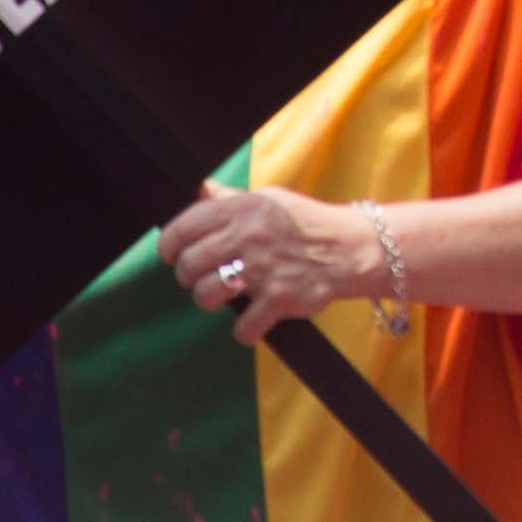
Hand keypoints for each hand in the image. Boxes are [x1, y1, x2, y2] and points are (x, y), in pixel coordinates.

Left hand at [161, 186, 396, 342]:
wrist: (352, 248)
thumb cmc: (305, 223)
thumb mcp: (268, 199)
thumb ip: (230, 200)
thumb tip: (196, 190)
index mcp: (243, 209)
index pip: (183, 227)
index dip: (169, 246)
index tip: (172, 255)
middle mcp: (250, 237)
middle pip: (189, 265)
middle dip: (189, 277)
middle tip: (202, 278)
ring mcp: (264, 269)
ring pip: (206, 295)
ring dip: (211, 301)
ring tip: (226, 296)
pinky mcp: (280, 299)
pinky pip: (242, 327)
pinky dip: (245, 330)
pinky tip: (254, 319)